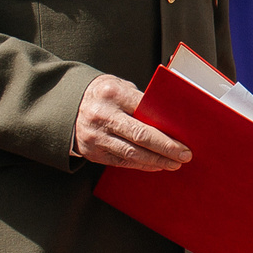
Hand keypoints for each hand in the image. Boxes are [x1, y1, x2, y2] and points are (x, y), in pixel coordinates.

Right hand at [71, 73, 189, 169]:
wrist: (66, 105)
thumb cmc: (104, 96)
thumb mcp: (120, 88)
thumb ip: (141, 101)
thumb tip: (171, 120)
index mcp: (113, 94)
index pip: (146, 110)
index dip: (167, 126)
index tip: (185, 136)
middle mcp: (102, 115)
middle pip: (141, 135)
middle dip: (166, 147)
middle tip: (185, 155)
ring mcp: (95, 135)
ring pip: (132, 153)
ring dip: (157, 160)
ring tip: (174, 163)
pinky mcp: (92, 152)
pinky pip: (121, 161)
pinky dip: (141, 164)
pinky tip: (156, 165)